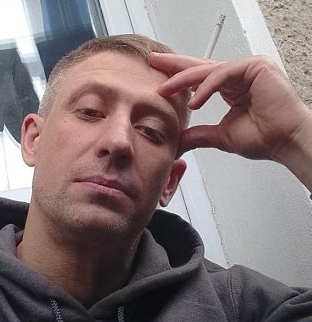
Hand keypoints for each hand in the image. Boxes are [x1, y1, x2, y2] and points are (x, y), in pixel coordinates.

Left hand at [151, 53, 311, 163]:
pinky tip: (194, 102)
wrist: (285, 142)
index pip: (200, 78)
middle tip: (153, 62)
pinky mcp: (255, 67)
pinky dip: (206, 87)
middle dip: (174, 66)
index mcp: (232, 88)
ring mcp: (248, 68)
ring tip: (165, 89)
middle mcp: (239, 75)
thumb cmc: (264, 138)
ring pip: (209, 70)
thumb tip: (178, 142)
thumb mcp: (221, 136)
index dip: (178, 79)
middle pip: (201, 67)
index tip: (157, 81)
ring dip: (184, 79)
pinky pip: (223, 74)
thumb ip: (199, 135)